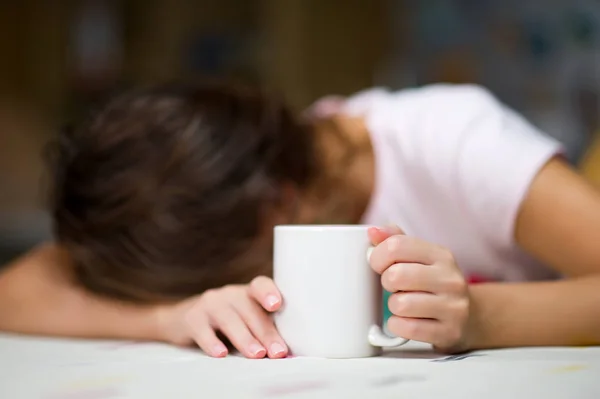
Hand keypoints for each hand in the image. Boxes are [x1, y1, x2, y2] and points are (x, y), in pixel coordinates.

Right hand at [157, 276, 286, 358]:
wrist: (181, 321)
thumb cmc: (226, 325)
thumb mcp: (246, 322)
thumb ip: (264, 332)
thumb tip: (285, 355)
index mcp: (248, 294)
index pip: (260, 285)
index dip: (269, 292)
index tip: (276, 306)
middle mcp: (230, 294)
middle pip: (249, 309)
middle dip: (265, 331)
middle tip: (277, 352)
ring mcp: (211, 304)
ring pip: (229, 319)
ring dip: (245, 337)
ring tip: (257, 354)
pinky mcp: (192, 318)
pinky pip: (202, 330)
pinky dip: (212, 342)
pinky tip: (221, 354)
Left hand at [368, 226, 471, 352]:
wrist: (467, 317)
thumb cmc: (431, 283)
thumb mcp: (419, 257)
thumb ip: (395, 239)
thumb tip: (373, 231)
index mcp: (441, 255)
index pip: (396, 246)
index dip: (377, 256)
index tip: (378, 265)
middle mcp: (451, 279)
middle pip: (396, 276)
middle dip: (386, 282)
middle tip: (394, 287)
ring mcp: (453, 307)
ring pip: (400, 304)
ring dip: (393, 307)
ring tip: (403, 303)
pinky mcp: (450, 332)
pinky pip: (407, 329)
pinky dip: (398, 326)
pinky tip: (405, 321)